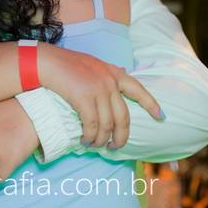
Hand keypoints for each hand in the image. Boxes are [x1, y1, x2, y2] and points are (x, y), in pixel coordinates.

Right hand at [40, 44, 162, 149]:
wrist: (46, 61)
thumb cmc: (64, 64)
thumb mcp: (90, 66)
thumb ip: (104, 77)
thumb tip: (112, 92)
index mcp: (113, 73)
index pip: (138, 89)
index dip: (151, 104)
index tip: (161, 116)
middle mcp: (109, 81)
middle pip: (123, 117)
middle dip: (121, 136)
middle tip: (115, 147)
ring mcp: (97, 89)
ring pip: (107, 125)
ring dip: (102, 140)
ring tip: (96, 146)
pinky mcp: (84, 98)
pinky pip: (92, 124)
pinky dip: (90, 136)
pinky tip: (85, 140)